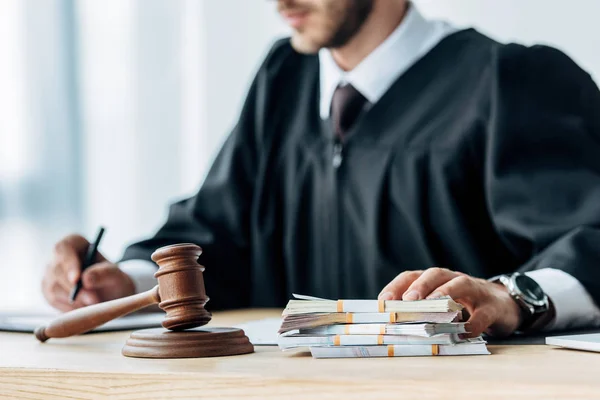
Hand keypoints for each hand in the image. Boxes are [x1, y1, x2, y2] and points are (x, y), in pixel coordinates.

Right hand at [42, 234, 135, 311]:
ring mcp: (50, 275)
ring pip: (54, 288)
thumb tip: (86, 279)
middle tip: (93, 300)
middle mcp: (58, 257)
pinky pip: (54, 301)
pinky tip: (84, 308)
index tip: (77, 279)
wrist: (109, 293)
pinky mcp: (48, 291)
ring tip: (94, 304)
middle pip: (57, 271)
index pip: (64, 248)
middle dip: (74, 289)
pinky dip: (70, 308)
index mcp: (75, 243)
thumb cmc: (111, 278)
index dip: (68, 263)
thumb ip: (104, 273)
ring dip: (75, 300)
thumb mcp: (115, 274)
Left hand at [378, 267, 521, 336]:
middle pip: (435, 274)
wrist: (504, 305)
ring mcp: (475, 291)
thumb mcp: (441, 306)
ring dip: (445, 293)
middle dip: (420, 285)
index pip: (412, 276)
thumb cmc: (464, 306)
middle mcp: (453, 279)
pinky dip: (473, 323)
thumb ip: (420, 312)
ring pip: (460, 284)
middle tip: (408, 300)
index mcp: (436, 280)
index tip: (383, 301)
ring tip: (433, 305)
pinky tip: (463, 333)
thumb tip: (392, 327)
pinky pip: (483, 313)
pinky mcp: (493, 307)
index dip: (397, 286)